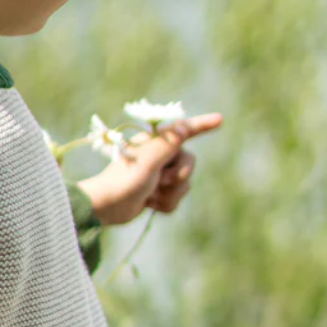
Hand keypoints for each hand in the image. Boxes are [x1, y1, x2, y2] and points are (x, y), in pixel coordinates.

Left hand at [78, 113, 221, 226]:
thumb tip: (183, 124)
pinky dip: (166, 204)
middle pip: (190, 163)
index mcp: (156, 142)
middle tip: (158, 181)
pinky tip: (149, 204)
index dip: (202, 125)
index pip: (184, 131)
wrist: (107, 207)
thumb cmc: (125, 180)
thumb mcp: (150, 160)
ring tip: (150, 195)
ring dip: (170, 194)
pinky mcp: (158, 192)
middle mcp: (160, 155)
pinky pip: (176, 199)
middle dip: (178, 177)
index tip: (220, 119)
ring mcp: (159, 174)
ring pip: (185, 185)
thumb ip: (169, 143)